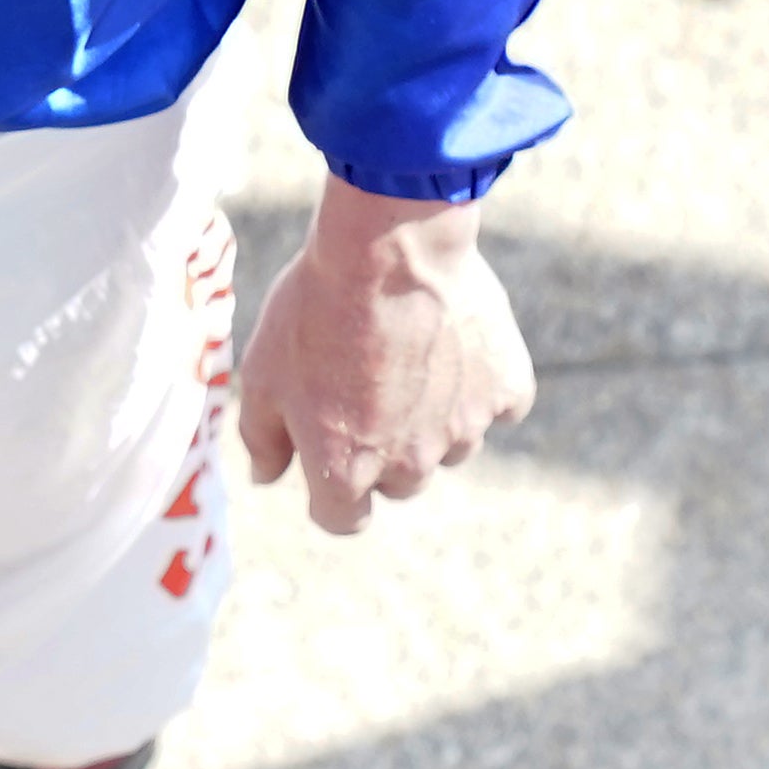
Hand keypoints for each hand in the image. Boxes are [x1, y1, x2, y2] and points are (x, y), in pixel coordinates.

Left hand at [237, 180, 533, 535]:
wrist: (387, 249)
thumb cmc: (314, 310)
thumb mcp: (262, 374)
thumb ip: (263, 439)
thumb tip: (268, 478)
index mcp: (345, 470)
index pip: (344, 519)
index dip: (334, 492)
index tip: (331, 452)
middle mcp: (410, 465)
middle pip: (399, 483)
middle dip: (383, 449)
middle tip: (367, 383)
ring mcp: (464, 430)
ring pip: (451, 446)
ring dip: (433, 418)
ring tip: (410, 353)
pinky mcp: (506, 390)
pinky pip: (498, 406)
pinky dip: (481, 385)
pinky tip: (456, 343)